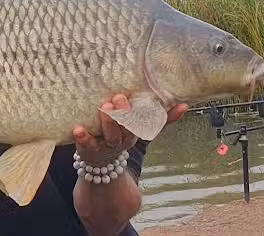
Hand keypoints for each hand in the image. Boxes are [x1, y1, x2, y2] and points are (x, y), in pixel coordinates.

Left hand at [72, 94, 187, 164]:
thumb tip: (185, 105)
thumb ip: (162, 119)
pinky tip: (78, 129)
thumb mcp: (141, 129)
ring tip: (104, 107)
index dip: (140, 113)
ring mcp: (105, 145)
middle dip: (123, 114)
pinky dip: (83, 137)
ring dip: (107, 123)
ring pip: (109, 136)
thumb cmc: (121, 136)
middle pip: (125, 128)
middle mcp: (121, 140)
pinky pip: (86, 144)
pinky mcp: (88, 149)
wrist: (101, 165)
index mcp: (134, 133)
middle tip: (118, 98)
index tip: (137, 99)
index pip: (140, 123)